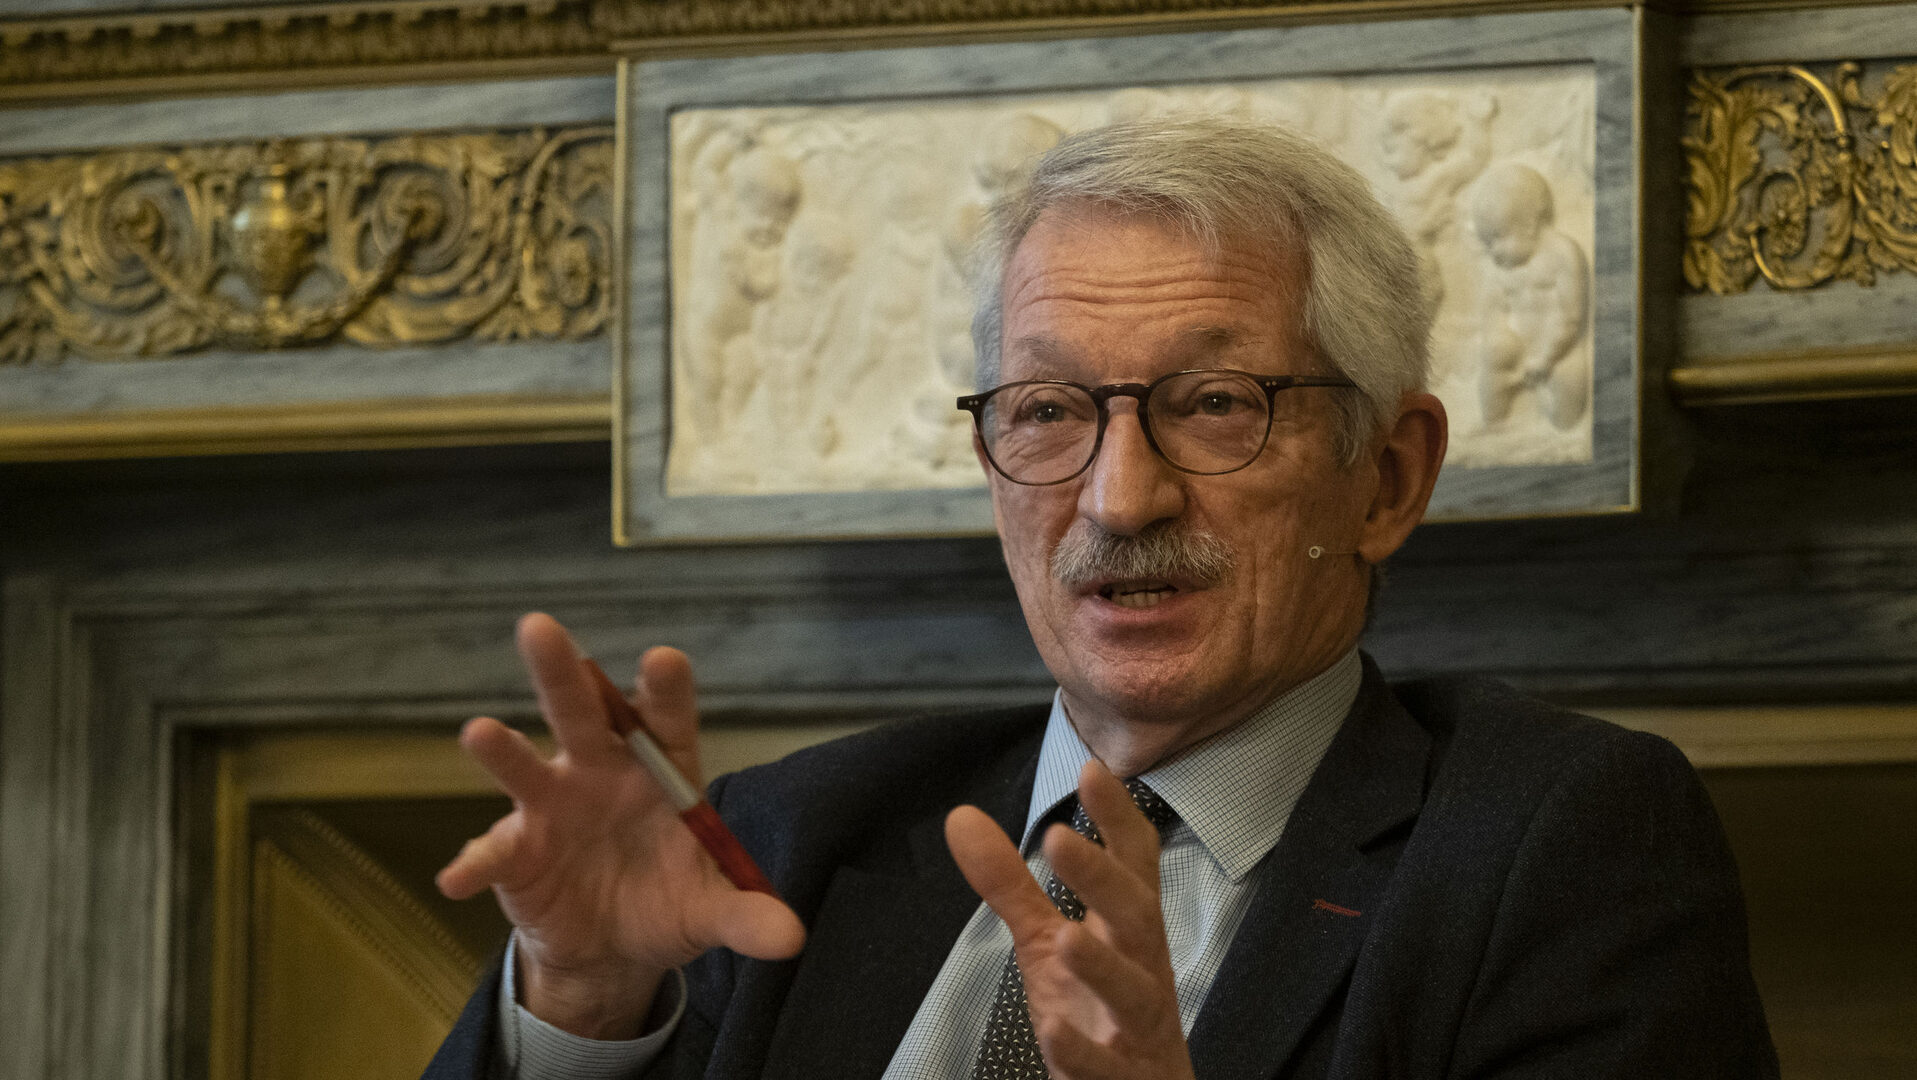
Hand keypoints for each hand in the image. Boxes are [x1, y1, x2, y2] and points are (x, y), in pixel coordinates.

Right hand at [435, 613, 804, 1037]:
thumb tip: (792, 938)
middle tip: (539, 627)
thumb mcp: (710, 910)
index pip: (664, 719)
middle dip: (562, 671)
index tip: (663, 660)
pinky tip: (458, 879)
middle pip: (582, 712)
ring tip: (479, 733)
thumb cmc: (666, 902)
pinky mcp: (516, 849)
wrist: (612, 947)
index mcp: (659, 771)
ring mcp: (552, 805)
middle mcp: (601, 771)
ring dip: (502, 749)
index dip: (664, 689)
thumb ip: (747, 914)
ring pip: (525, 765)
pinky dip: (474, 863)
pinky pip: (492, 852)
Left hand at [945, 760, 1195, 1079]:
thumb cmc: (1098, 1010)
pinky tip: (1054, 1030)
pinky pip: (1106, 1067)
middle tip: (1059, 838)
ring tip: (1067, 941)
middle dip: (1103, 879)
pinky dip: (1083, 1050)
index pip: (1136, 865)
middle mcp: (1142, 970)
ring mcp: (1137, 1029)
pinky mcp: (1123, 1078)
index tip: (1093, 770)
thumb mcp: (1046, 943)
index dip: (1118, 819)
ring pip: (1135, 994)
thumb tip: (962, 817)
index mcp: (1129, 930)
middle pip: (1137, 918)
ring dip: (1103, 967)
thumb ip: (1010, 884)